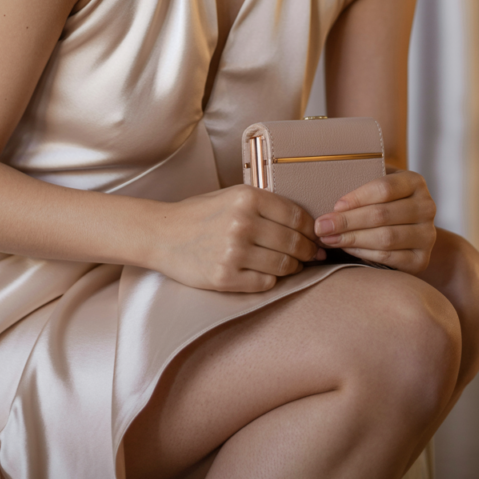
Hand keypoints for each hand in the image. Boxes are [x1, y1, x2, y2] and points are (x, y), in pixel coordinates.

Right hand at [154, 185, 322, 292]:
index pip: (296, 217)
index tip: (317, 237)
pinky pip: (265, 282)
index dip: (312, 230)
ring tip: (293, 265)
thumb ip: (264, 205)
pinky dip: (271, 279)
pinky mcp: (225, 277)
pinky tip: (267, 273)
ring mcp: (233, 252)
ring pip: (283, 265)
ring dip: (293, 267)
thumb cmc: (198, 215)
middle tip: (314, 255)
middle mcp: (242, 223)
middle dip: (309, 252)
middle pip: (294, 243)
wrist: (162, 234)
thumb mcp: (231, 196)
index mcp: (246, 198)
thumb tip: (304, 225)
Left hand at [314, 171, 436, 273]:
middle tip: (321, 226)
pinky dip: (363, 253)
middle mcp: (426, 207)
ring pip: (385, 238)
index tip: (335, 206)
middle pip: (382, 215)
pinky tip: (346, 248)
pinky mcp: (421, 259)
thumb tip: (326, 181)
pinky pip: (389, 257)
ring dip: (352, 239)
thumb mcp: (378, 185)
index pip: (384, 188)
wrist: (410, 230)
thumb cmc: (384, 202)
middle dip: (347, 222)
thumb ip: (361, 180)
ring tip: (328, 239)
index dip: (357, 197)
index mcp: (415, 182)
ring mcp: (427, 235)